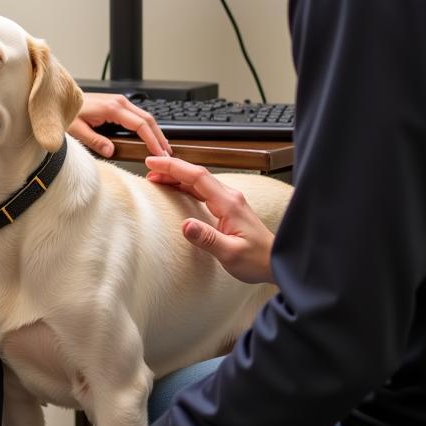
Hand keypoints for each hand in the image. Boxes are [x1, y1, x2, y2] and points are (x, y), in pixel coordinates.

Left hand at [69, 93, 170, 158]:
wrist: (61, 98)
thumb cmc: (68, 113)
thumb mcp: (77, 130)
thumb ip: (94, 140)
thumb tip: (111, 150)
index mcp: (112, 108)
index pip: (140, 125)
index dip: (152, 140)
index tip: (160, 152)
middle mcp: (118, 101)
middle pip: (148, 119)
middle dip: (159, 136)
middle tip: (167, 152)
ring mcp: (119, 100)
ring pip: (145, 116)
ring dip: (155, 131)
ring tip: (162, 147)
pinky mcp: (117, 103)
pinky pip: (137, 114)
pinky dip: (147, 126)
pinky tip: (149, 136)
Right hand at [145, 155, 274, 283]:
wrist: (277, 262)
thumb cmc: (257, 260)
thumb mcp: (231, 254)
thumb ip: (207, 239)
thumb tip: (185, 225)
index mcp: (228, 203)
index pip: (196, 176)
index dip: (173, 167)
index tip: (153, 162)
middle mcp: (229, 197)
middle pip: (196, 174)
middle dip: (171, 168)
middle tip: (148, 169)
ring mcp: (229, 200)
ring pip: (198, 180)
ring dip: (177, 176)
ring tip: (156, 177)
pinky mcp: (227, 207)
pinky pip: (202, 189)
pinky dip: (185, 185)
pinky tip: (176, 188)